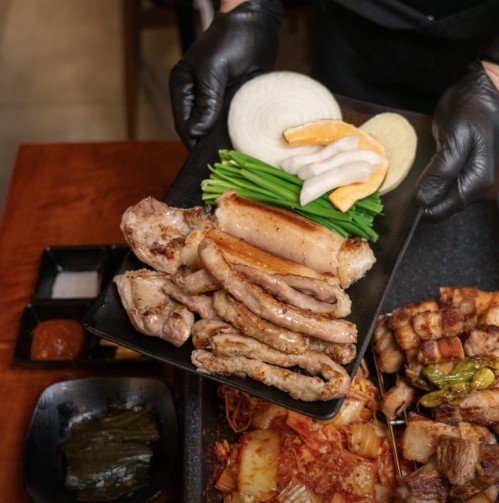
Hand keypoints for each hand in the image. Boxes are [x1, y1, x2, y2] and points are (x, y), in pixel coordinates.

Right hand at [169, 0, 282, 148]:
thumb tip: (197, 132)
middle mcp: (196, 95)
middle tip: (221, 161)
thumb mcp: (214, 70)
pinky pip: (230, 121)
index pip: (183, 124)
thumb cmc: (231, 39)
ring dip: (222, 140)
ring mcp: (214, 99)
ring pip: (214, 128)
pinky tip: (241, 142)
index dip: (193, 142)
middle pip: (197, 129)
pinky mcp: (231, 100)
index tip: (206, 159)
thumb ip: (206, 101)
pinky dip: (234, 132)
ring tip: (232, 156)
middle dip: (207, 144)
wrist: (256, 22)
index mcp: (183, 87)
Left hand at [415, 60, 498, 220]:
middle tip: (411, 176)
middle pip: (444, 206)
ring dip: (430, 188)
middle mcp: (483, 189)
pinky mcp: (475, 173)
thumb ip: (440, 173)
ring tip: (421, 168)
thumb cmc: (472, 108)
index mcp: (478, 183)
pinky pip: (451, 186)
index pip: (440, 211)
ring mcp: (480, 182)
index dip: (419, 205)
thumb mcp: (453, 138)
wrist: (488, 87)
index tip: (403, 193)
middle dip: (425, 196)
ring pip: (446, 197)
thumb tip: (422, 202)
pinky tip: (431, 166)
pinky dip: (437, 181)